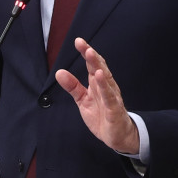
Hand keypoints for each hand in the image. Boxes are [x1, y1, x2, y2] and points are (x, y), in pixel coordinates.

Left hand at [55, 37, 139, 154]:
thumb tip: (59, 72)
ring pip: (105, 78)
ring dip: (97, 65)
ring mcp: (111, 96)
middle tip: (82, 43)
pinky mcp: (114, 108)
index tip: (78, 41)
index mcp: (98, 83)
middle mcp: (106, 86)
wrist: (118, 136)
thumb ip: (72, 86)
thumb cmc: (102, 116)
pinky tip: (100, 76)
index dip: (86, 52)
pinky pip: (109, 96)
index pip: (91, 65)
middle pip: (99, 67)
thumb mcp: (83, 100)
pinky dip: (105, 86)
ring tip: (90, 53)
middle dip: (91, 54)